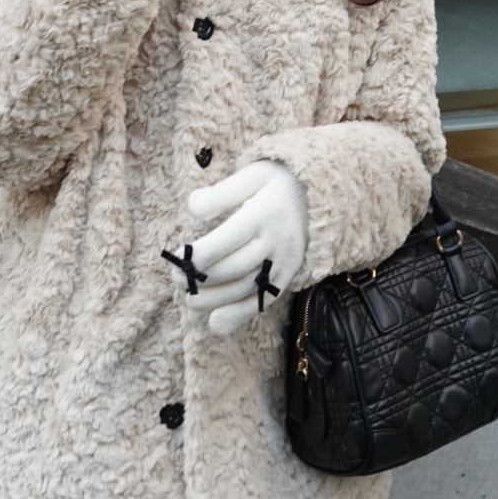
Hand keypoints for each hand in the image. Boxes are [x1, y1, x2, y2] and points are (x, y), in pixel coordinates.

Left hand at [165, 160, 308, 334]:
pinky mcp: (290, 275)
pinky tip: (216, 324)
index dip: (200, 255)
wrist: (321, 195)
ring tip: (188, 300)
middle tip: (175, 279)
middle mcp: (279, 240)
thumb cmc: (278, 181)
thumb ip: (221, 193)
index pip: (229, 239)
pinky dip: (240, 315)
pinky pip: (265, 300)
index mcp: (266, 211)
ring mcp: (287, 261)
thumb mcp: (252, 174)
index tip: (178, 260)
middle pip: (235, 267)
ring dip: (215, 300)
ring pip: (247, 289)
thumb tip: (193, 207)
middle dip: (201, 278)